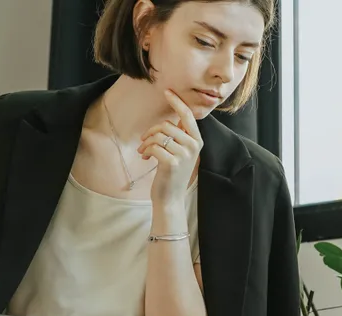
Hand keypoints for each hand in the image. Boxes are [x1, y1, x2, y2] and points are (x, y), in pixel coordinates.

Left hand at [139, 90, 202, 206]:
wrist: (170, 197)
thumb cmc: (173, 173)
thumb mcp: (181, 152)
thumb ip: (180, 136)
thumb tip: (172, 119)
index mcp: (197, 141)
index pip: (188, 116)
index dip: (177, 102)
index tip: (167, 91)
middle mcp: (194, 146)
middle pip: (167, 125)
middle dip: (151, 132)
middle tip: (144, 142)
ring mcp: (185, 155)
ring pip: (159, 135)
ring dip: (147, 142)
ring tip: (144, 151)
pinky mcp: (173, 163)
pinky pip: (154, 147)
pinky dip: (146, 151)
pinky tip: (145, 158)